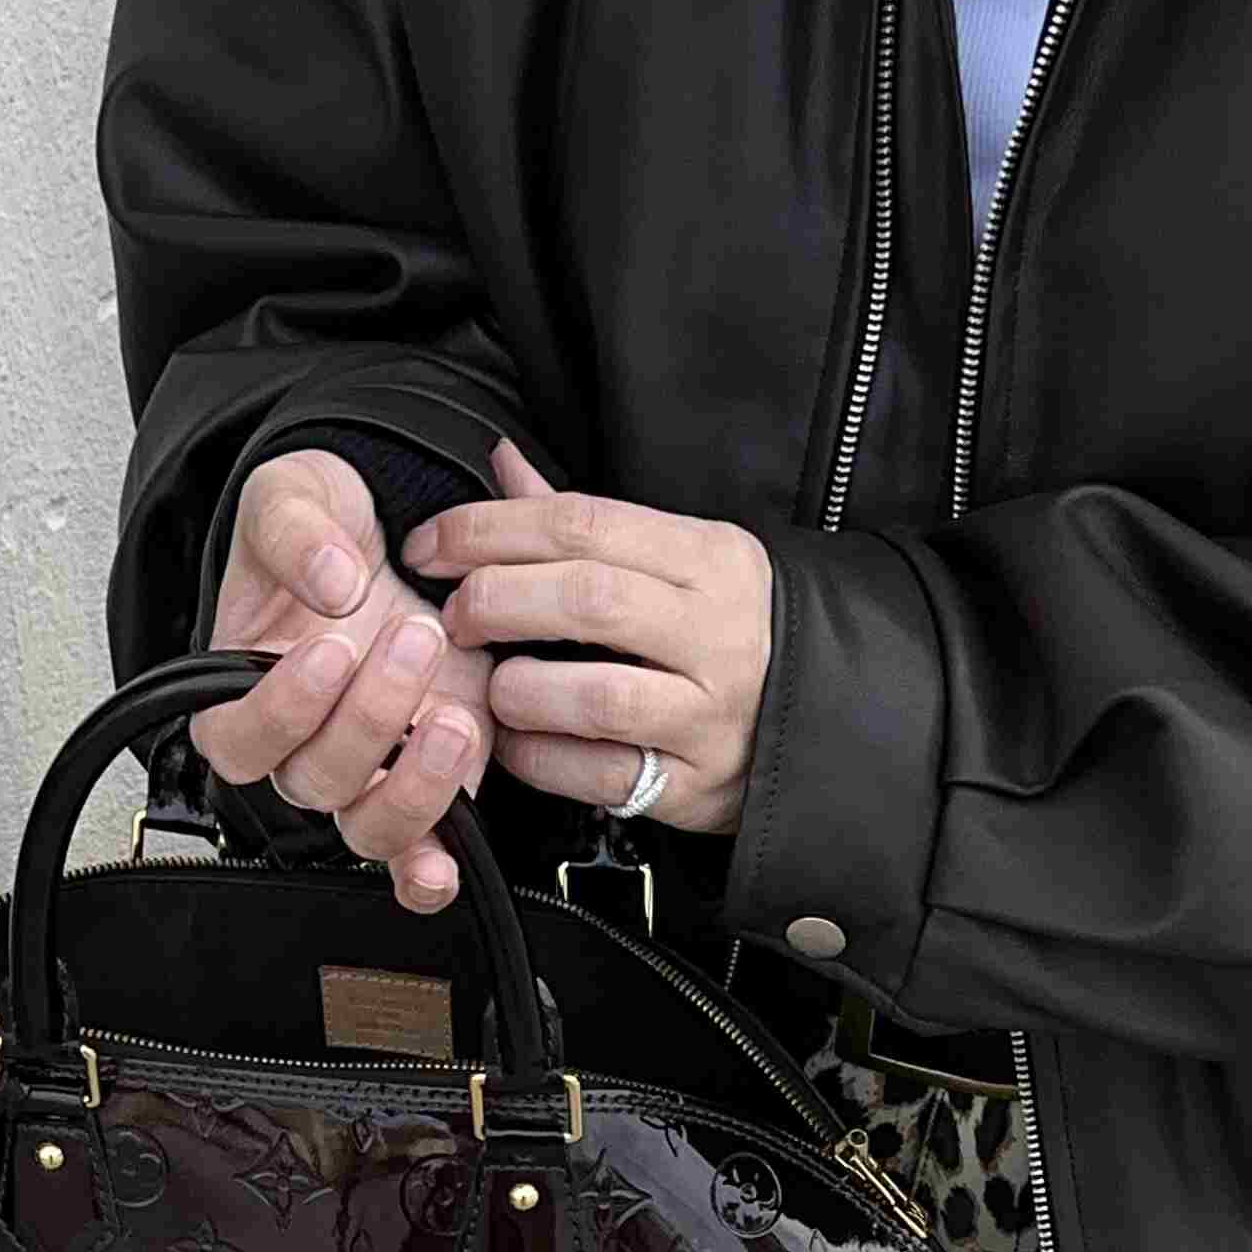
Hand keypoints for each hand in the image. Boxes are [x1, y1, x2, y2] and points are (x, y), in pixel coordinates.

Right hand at [187, 441, 551, 910]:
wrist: (392, 525)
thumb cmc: (323, 526)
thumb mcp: (289, 497)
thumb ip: (296, 533)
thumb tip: (333, 580)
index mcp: (244, 693)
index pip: (237, 740)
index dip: (282, 709)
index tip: (329, 646)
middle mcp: (303, 745)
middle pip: (315, 781)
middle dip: (371, 718)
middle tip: (414, 639)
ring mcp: (369, 770)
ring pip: (371, 826)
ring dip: (414, 784)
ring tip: (454, 715)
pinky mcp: (429, 780)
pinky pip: (420, 854)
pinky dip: (431, 867)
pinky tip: (449, 858)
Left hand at [404, 443, 773, 834]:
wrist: (820, 721)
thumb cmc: (728, 633)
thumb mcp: (678, 560)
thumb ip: (586, 523)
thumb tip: (503, 465)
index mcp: (708, 558)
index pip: (584, 524)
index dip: (490, 529)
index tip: (431, 547)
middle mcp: (715, 632)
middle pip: (586, 598)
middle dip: (496, 601)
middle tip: (454, 617)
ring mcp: (709, 713)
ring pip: (595, 695)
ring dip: (519, 689)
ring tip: (493, 687)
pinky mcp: (695, 785)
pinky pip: (601, 775)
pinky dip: (540, 759)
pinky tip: (518, 742)